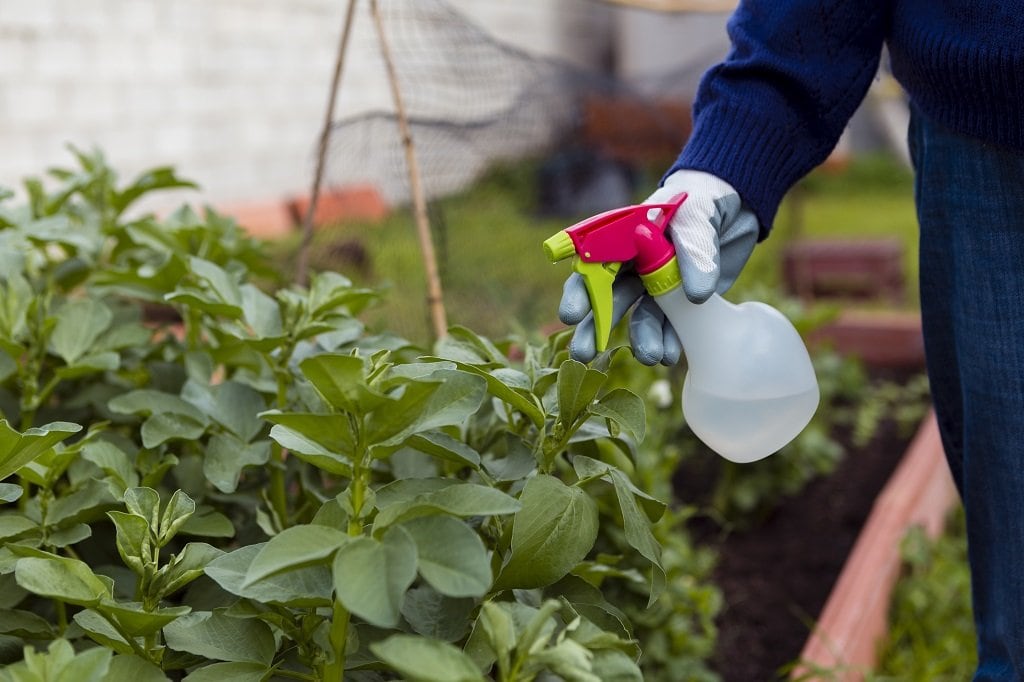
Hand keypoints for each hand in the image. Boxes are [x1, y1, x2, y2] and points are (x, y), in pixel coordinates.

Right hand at [558, 170, 759, 364]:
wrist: (740, 204)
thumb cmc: (706, 198)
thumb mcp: (699, 215)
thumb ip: (694, 250)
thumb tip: (695, 295)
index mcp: (624, 238)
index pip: (593, 266)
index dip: (580, 291)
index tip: (572, 315)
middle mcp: (635, 265)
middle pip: (609, 299)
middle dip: (596, 328)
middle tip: (583, 353)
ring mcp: (658, 286)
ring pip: (641, 317)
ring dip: (642, 339)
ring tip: (651, 357)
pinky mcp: (683, 302)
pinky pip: (672, 326)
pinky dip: (670, 341)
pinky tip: (670, 355)